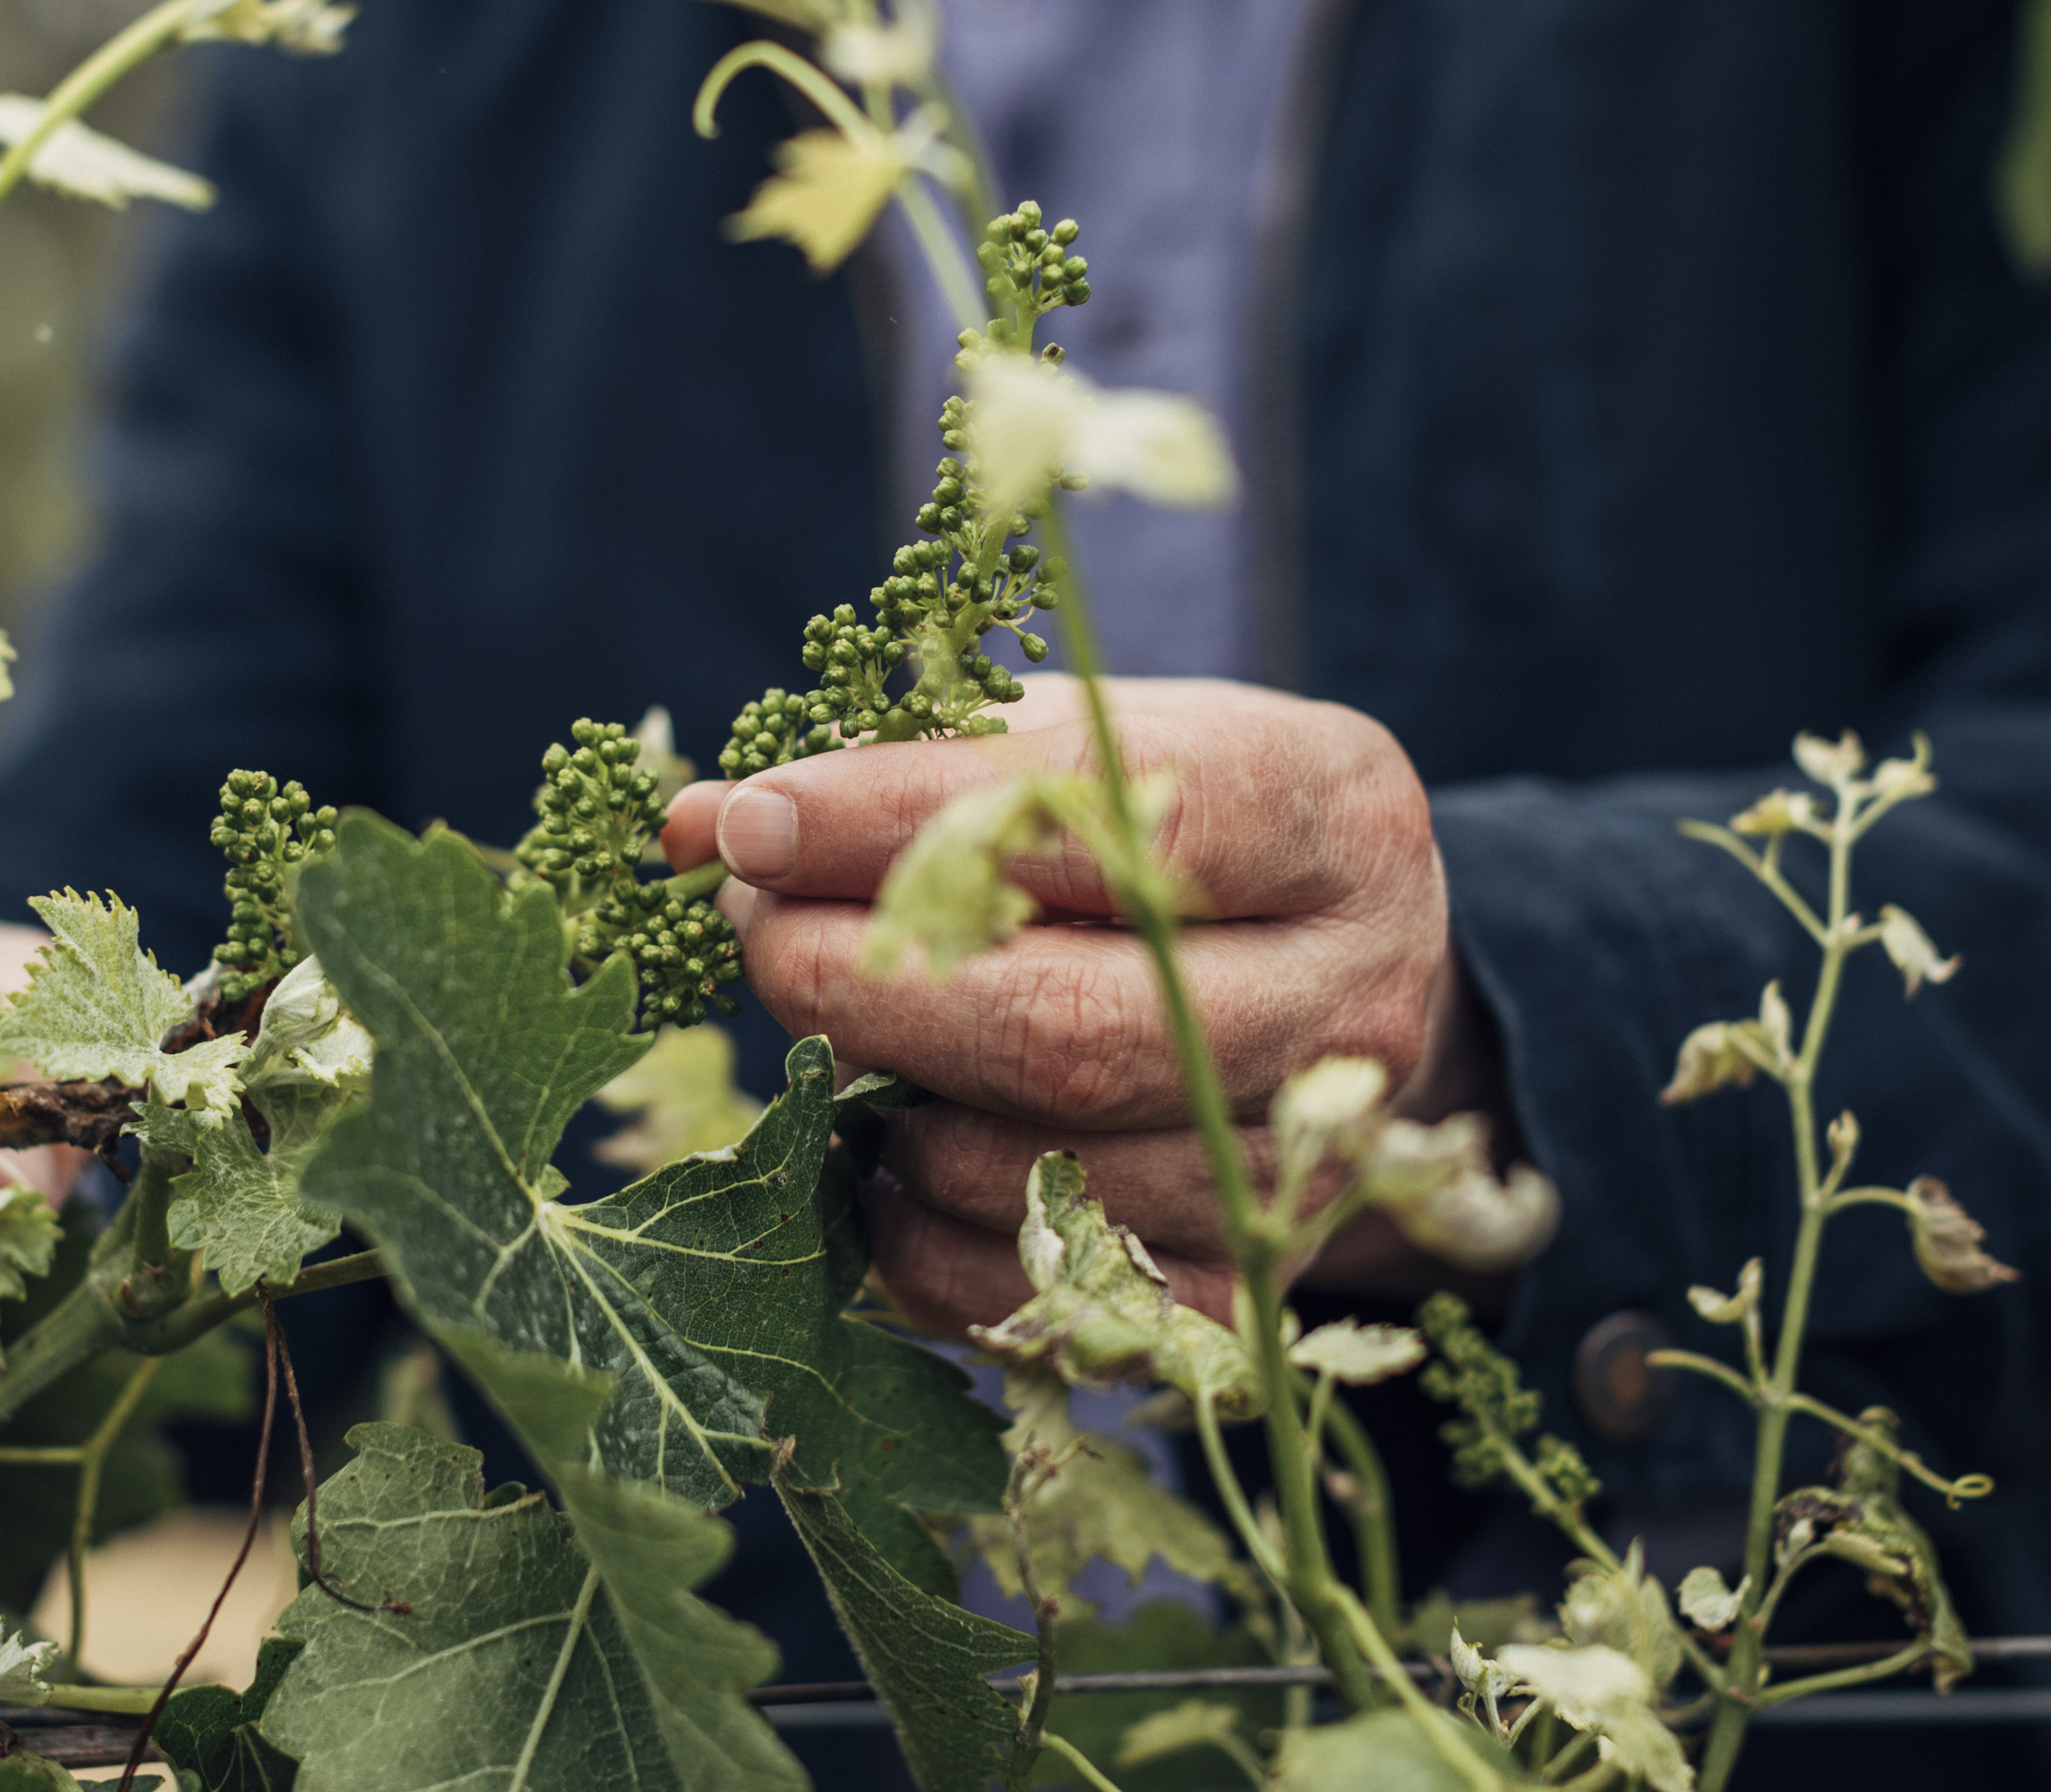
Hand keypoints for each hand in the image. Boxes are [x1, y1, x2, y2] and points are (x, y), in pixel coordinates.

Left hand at [661, 677, 1485, 1335]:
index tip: (755, 820)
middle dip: (871, 987)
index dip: (910, 821)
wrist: (1337, 977)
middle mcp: (1351, 993)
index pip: (1112, 817)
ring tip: (827, 1047)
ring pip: (1060, 1176)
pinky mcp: (1262, 1285)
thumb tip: (699, 821)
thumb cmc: (1179, 834)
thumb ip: (908, 770)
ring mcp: (1316, 1159)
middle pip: (1079, 1028)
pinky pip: (1058, 1302)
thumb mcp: (1080, 749)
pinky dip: (931, 1245)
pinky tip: (881, 1170)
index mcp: (1331, 815)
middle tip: (759, 938)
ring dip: (894, 1118)